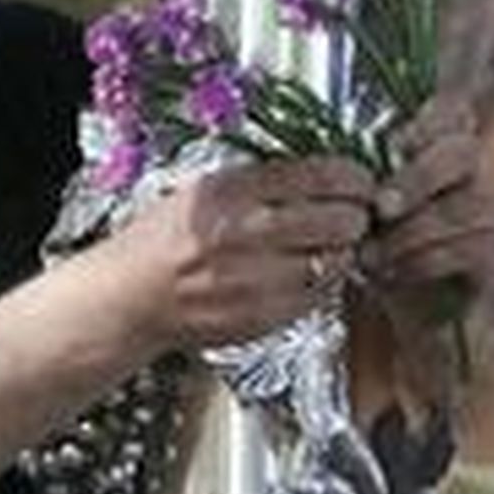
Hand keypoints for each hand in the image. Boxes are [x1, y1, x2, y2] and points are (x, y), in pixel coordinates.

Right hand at [104, 153, 375, 356]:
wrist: (132, 297)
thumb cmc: (164, 238)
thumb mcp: (204, 189)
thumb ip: (261, 182)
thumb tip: (323, 175)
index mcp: (231, 191)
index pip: (316, 176)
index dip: (352, 177)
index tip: (362, 179)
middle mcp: (246, 233)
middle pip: (337, 220)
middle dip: (357, 216)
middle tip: (358, 213)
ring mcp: (256, 280)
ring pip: (334, 262)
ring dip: (342, 252)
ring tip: (331, 244)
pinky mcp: (263, 318)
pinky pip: (316, 298)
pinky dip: (321, 285)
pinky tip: (305, 274)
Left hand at [358, 97, 493, 304]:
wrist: (407, 310)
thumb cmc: (380, 242)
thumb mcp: (366, 205)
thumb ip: (367, 176)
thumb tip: (346, 158)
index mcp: (443, 142)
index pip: (453, 110)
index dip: (426, 122)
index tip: (391, 146)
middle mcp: (476, 170)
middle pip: (462, 152)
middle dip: (417, 178)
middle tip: (380, 206)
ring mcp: (493, 211)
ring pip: (464, 205)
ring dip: (410, 231)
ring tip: (370, 253)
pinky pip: (468, 249)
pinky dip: (422, 260)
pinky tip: (390, 271)